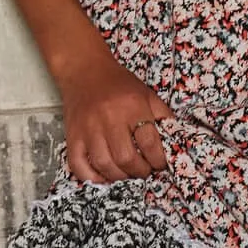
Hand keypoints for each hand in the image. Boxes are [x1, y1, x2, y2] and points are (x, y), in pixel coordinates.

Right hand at [57, 44, 174, 184]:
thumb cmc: (118, 84)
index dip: (158, 160)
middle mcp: (109, 118)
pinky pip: (78, 165)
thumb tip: (175, 141)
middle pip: (126, 158)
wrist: (84, 71)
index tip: (160, 164)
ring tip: (127, 173)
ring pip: (104, 164)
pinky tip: (104, 176)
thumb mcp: (147, 94)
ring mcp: (88, 129)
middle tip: (144, 170)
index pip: (149, 143)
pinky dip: (91, 177)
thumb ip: (162, 116)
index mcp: (132, 106)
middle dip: (140, 171)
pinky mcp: (72, 136)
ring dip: (119, 176)